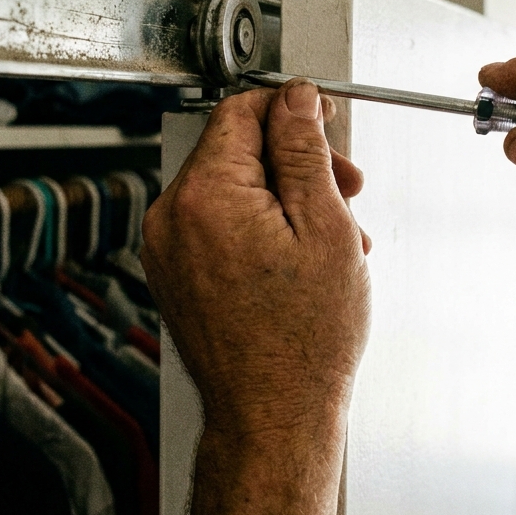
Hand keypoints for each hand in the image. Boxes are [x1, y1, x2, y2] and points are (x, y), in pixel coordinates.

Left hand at [142, 79, 369, 514]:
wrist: (272, 414)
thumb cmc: (302, 341)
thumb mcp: (325, 227)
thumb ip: (305, 151)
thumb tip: (297, 100)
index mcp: (205, 196)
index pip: (241, 110)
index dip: (291, 107)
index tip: (324, 119)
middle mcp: (172, 218)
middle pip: (237, 150)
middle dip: (298, 161)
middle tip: (347, 189)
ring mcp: (168, 249)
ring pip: (233, 188)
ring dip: (287, 197)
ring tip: (335, 237)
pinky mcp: (175, 273)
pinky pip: (219, 224)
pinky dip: (261, 227)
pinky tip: (303, 257)